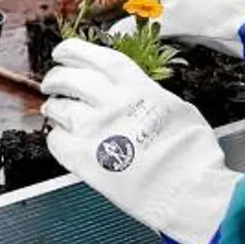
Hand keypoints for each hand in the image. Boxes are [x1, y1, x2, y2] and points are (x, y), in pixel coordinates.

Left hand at [41, 39, 239, 243]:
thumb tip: (130, 90)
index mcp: (138, 88)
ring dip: (53, 107)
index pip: (97, 58)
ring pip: (58, 108)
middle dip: (55, 78)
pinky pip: (55, 140)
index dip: (74, 50)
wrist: (190, 192)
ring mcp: (94, 130)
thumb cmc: (192, 157)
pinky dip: (56, 137)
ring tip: (55, 110)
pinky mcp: (82, 158)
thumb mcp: (177, 108)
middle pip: (69, 78)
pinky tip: (64, 139)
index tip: (63, 52)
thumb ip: (147, 94)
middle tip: (53, 83)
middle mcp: (112, 103)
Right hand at [108, 0, 244, 59]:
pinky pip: (162, 19)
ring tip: (115, 36)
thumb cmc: (212, 13)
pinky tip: (143, 39)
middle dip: (116, 10)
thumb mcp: (171, 22)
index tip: (89, 10)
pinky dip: (149, 28)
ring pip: (148, 9)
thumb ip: (138, 28)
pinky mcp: (190, 13)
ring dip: (132, 22)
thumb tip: (113, 34)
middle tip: (97, 25)